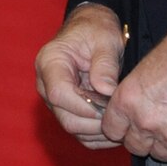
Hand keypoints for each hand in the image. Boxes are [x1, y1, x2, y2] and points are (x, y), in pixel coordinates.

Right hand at [36, 4, 126, 149]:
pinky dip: (98, 135)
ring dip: (98, 132)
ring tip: (121, 121)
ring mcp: (54, 99)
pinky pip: (79, 132)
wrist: (91, 30)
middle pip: (65, 117)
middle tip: (120, 116)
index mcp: (50, 63)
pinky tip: (115, 126)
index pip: (59, 94)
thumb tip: (106, 91)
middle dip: (95, 122)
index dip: (85, 106)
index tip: (109, 107)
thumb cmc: (96, 30)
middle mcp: (46, 84)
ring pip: (72, 128)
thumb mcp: (105, 40)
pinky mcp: (65, 109)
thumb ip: (105, 65)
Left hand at [100, 27, 166, 161]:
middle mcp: (145, 122)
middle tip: (149, 128)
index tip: (124, 126)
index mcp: (128, 100)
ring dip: (162, 145)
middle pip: (134, 147)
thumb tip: (132, 104)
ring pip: (160, 154)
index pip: (111, 130)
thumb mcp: (143, 68)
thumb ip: (133, 93)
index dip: (117, 128)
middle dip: (139, 139)